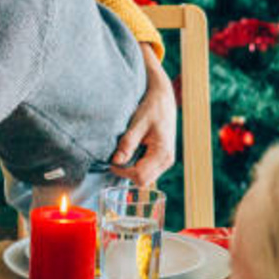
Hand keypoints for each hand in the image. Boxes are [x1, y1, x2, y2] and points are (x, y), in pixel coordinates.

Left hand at [110, 43, 176, 185]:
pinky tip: (132, 150)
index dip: (122, 172)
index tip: (111, 161)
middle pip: (142, 180)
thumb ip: (128, 143)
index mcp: (162, 153)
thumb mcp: (137, 123)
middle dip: (127, 172)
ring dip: (131, 168)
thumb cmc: (151, 108)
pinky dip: (136, 164)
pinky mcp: (161, 158)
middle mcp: (167, 161)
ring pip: (144, 177)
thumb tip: (116, 161)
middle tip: (117, 156)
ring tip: (125, 150)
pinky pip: (146, 169)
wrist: (163, 98)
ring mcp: (165, 161)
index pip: (139, 176)